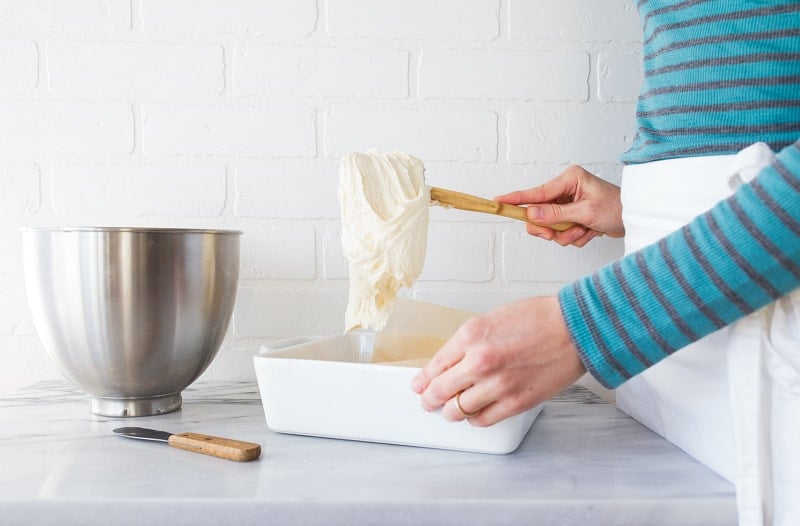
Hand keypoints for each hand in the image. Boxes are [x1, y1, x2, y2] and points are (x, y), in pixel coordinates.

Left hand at [410, 296, 585, 426]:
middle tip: (428, 401)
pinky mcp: (516, 402)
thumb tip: (453, 361)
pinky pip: (483, 420)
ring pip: (458, 410)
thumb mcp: (493, 319)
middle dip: (430, 399)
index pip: (435, 365)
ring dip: (452, 411)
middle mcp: (480, 361)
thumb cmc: (540, 318)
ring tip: (452, 410)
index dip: (424, 379)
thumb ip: (470, 341)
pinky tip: (476, 413)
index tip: (420, 385)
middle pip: (440, 391)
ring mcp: (497, 384)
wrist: (575, 328)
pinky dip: (475, 419)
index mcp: (471, 336)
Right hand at [496, 165, 623, 246]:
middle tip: (555, 235)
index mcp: (569, 180)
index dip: (516, 199)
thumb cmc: (619, 208)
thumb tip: (531, 214)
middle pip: (540, 213)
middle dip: (549, 228)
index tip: (498, 201)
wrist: (637, 219)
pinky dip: (574, 236)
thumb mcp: (585, 212)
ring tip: (583, 231)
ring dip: (566, 234)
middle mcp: (566, 190)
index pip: (536, 192)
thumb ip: (556, 214)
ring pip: (551, 226)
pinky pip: (562, 232)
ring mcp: (569, 204)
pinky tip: (588, 232)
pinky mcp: (573, 216)